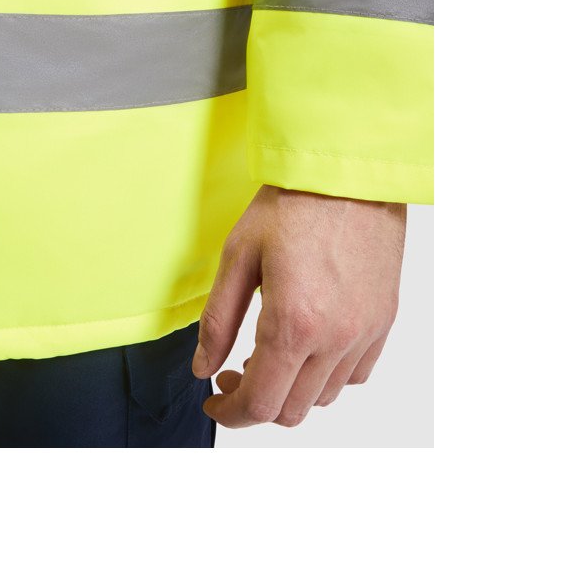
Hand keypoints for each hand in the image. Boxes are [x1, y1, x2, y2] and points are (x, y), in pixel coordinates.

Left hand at [193, 185, 405, 427]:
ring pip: (324, 396)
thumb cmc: (293, 203)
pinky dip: (326, 375)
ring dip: (291, 388)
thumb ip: (218, 320)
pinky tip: (307, 346)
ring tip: (268, 355)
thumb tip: (203, 367)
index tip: (214, 402)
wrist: (349, 172)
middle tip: (233, 373)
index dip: (231, 414)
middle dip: (256, 401)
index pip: (261, 403)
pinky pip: (355, 373)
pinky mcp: (383, 319)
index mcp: (293, 323)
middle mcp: (335, 337)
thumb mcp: (238, 256)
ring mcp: (364, 331)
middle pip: (292, 409)